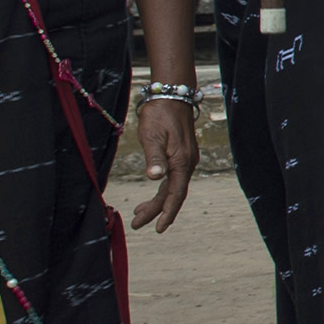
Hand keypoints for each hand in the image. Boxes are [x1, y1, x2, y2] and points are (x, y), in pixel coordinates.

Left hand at [132, 95, 195, 232]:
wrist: (172, 95)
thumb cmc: (159, 114)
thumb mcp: (152, 135)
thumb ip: (154, 158)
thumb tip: (155, 178)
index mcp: (181, 161)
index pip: (175, 194)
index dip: (167, 212)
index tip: (158, 229)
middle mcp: (187, 163)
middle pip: (173, 194)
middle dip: (155, 211)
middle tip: (136, 223)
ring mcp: (185, 159)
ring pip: (172, 187)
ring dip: (157, 202)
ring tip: (138, 212)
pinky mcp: (181, 155)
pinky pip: (173, 178)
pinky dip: (161, 190)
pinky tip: (152, 192)